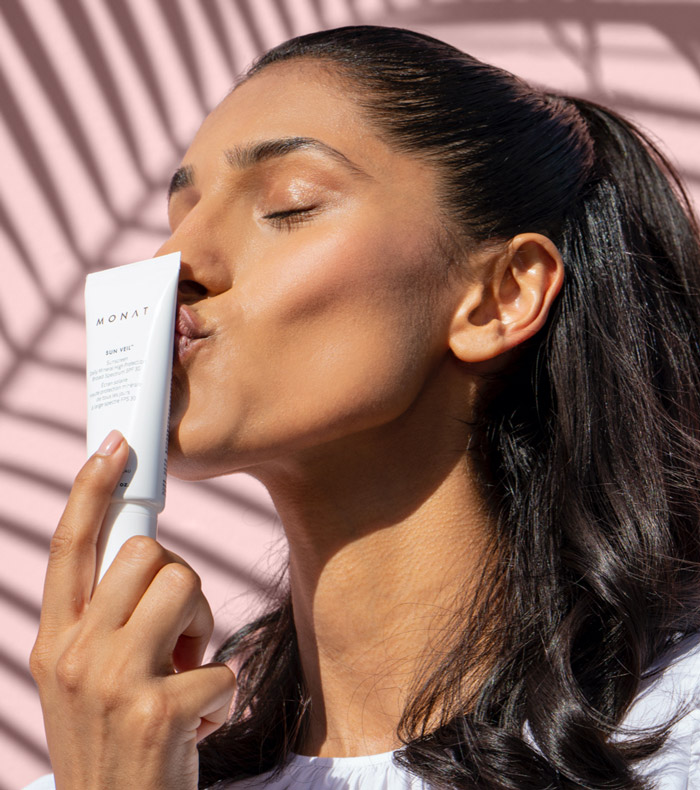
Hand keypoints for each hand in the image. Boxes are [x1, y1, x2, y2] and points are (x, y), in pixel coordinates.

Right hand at [30, 431, 236, 789]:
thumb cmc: (114, 742)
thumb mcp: (88, 679)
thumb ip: (105, 620)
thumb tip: (146, 554)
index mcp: (56, 640)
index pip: (69, 546)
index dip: (90, 488)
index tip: (115, 444)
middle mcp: (75, 653)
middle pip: (146, 552)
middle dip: (178, 582)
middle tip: (176, 636)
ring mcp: (113, 680)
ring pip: (183, 585)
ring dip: (201, 630)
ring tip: (184, 677)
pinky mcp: (157, 709)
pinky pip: (219, 663)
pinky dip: (220, 696)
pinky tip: (195, 730)